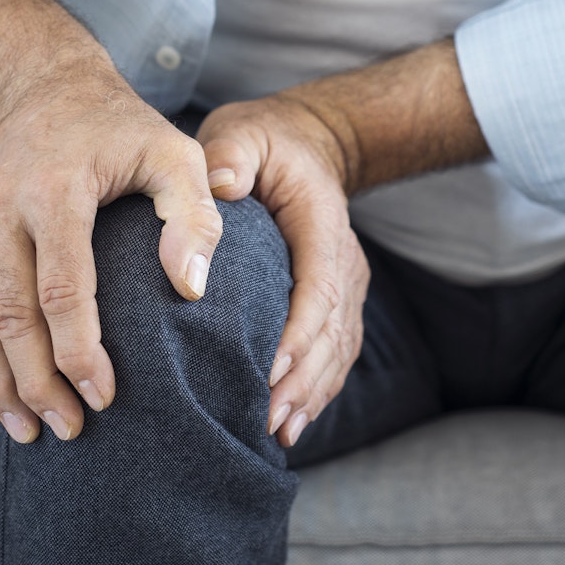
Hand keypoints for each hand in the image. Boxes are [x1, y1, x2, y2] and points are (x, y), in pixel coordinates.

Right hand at [0, 0, 222, 444]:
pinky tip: (6, 395)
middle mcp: (5, 211)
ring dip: (3, 381)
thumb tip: (190, 288)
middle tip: (72, 430)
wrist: (47, 92)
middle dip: (38, 382)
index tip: (105, 396)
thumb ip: (192, 214)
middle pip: (12, 316)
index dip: (80, 350)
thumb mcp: (175, 153)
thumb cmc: (123, 129)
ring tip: (31, 431)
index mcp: (55, 191)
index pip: (61, 287)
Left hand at [196, 95, 369, 447]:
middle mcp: (343, 260)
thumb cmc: (264, 143)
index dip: (298, 333)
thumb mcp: (243, 133)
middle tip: (267, 418)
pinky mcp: (334, 300)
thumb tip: (221, 185)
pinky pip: (334, 351)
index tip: (269, 371)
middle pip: (332, 330)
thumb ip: (233, 154)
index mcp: (322, 224)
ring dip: (311, 392)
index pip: (318, 286)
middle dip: (303, 379)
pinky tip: (292, 420)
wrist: (305, 147)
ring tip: (278, 430)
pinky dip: (316, 387)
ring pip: (338, 349)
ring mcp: (344, 284)